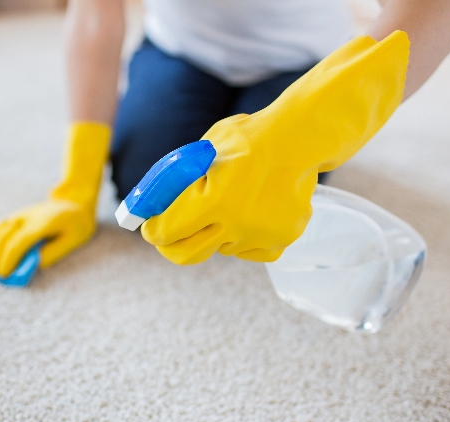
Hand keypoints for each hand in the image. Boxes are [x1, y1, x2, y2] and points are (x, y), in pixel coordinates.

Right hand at [0, 199, 94, 275]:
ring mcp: (18, 216)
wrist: (73, 202)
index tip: (3, 275)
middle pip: (3, 237)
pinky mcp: (15, 217)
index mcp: (42, 224)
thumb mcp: (73, 241)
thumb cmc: (76, 226)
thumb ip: (52, 253)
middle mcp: (26, 218)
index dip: (9, 259)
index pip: (19, 242)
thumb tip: (32, 265)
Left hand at [142, 32, 409, 264]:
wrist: (300, 140)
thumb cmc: (246, 140)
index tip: (149, 226)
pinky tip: (252, 212)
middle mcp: (235, 225)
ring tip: (231, 200)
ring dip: (214, 232)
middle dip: (170, 245)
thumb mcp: (203, 151)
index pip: (165, 232)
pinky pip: (247, 251)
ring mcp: (259, 236)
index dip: (152, 229)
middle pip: (184, 255)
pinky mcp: (279, 242)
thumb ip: (177, 181)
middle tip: (168, 234)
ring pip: (218, 248)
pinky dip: (243, 237)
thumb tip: (149, 205)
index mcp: (213, 201)